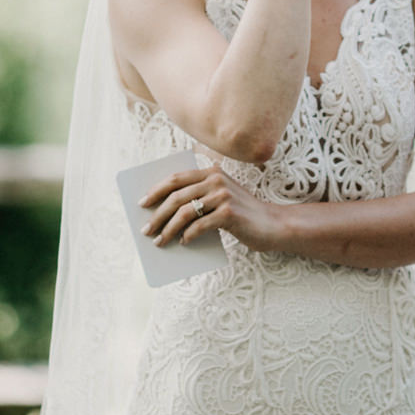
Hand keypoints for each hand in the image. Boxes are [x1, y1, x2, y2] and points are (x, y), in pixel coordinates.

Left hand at [140, 160, 283, 252]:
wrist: (272, 225)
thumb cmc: (242, 214)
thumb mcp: (220, 198)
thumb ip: (199, 198)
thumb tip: (163, 214)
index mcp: (212, 171)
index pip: (176, 178)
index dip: (156, 190)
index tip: (142, 203)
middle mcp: (216, 179)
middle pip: (176, 196)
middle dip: (157, 214)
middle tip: (146, 229)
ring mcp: (223, 195)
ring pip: (184, 212)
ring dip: (167, 229)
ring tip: (159, 241)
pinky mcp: (228, 213)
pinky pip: (199, 226)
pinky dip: (187, 236)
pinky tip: (183, 243)